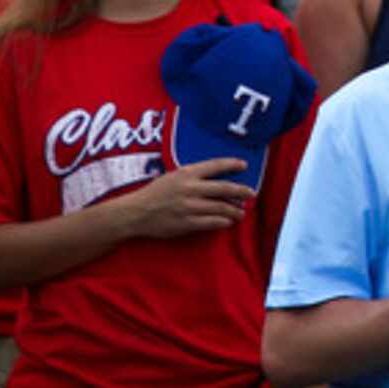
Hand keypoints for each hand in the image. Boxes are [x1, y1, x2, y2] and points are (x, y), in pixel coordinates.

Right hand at [114, 158, 252, 239]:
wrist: (136, 213)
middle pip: (224, 188)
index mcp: (186, 173)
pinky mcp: (187, 223)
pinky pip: (211, 223)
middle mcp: (190, 188)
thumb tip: (217, 180)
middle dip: (241, 191)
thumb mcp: (173, 177)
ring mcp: (189, 207)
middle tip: (251, 193)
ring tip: (241, 212)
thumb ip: (193, 176)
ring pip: (220, 208)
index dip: (232, 164)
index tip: (244, 165)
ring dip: (234, 210)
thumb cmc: (155, 193)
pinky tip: (228, 222)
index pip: (215, 166)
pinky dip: (223, 222)